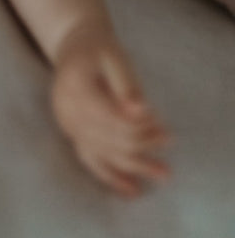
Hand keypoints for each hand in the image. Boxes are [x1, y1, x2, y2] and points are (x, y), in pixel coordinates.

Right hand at [50, 23, 171, 196]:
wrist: (74, 47)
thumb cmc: (99, 49)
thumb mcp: (115, 56)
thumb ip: (127, 84)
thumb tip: (142, 112)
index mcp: (76, 87)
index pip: (114, 120)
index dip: (142, 128)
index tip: (165, 129)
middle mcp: (67, 110)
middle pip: (111, 138)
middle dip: (144, 144)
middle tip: (168, 140)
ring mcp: (67, 125)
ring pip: (104, 154)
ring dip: (135, 165)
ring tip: (163, 174)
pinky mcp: (71, 134)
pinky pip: (90, 160)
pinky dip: (111, 176)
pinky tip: (131, 190)